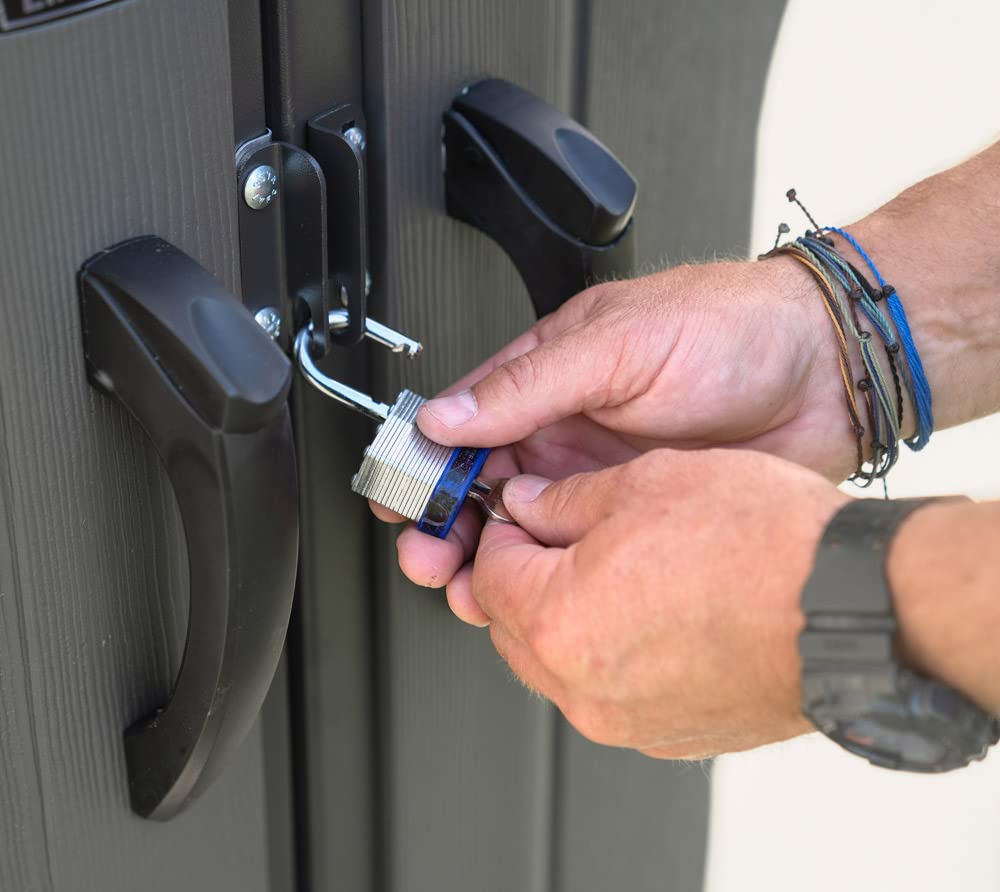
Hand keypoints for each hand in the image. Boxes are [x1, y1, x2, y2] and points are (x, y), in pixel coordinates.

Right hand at [378, 257, 854, 594]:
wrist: (828, 372)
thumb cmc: (732, 329)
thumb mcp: (619, 344)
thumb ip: (527, 384)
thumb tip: (447, 416)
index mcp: (548, 375)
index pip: (463, 422)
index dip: (424, 461)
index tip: (400, 497)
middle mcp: (565, 427)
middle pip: (480, 484)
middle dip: (445, 523)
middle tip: (430, 556)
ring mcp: (599, 476)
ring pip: (520, 526)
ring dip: (487, 558)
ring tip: (467, 587)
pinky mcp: (636, 515)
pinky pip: (574, 550)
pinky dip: (545, 574)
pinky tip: (529, 592)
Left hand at [461, 448, 846, 757]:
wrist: (855, 605)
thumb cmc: (764, 545)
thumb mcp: (646, 484)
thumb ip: (564, 500)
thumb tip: (528, 506)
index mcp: (560, 620)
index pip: (486, 574)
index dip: (500, 532)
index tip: (520, 514)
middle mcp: (584, 687)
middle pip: (512, 626)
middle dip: (525, 577)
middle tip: (560, 537)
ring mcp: (626, 721)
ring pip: (558, 664)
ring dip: (565, 616)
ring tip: (613, 569)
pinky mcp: (667, 735)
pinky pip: (608, 692)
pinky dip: (610, 652)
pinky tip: (651, 610)